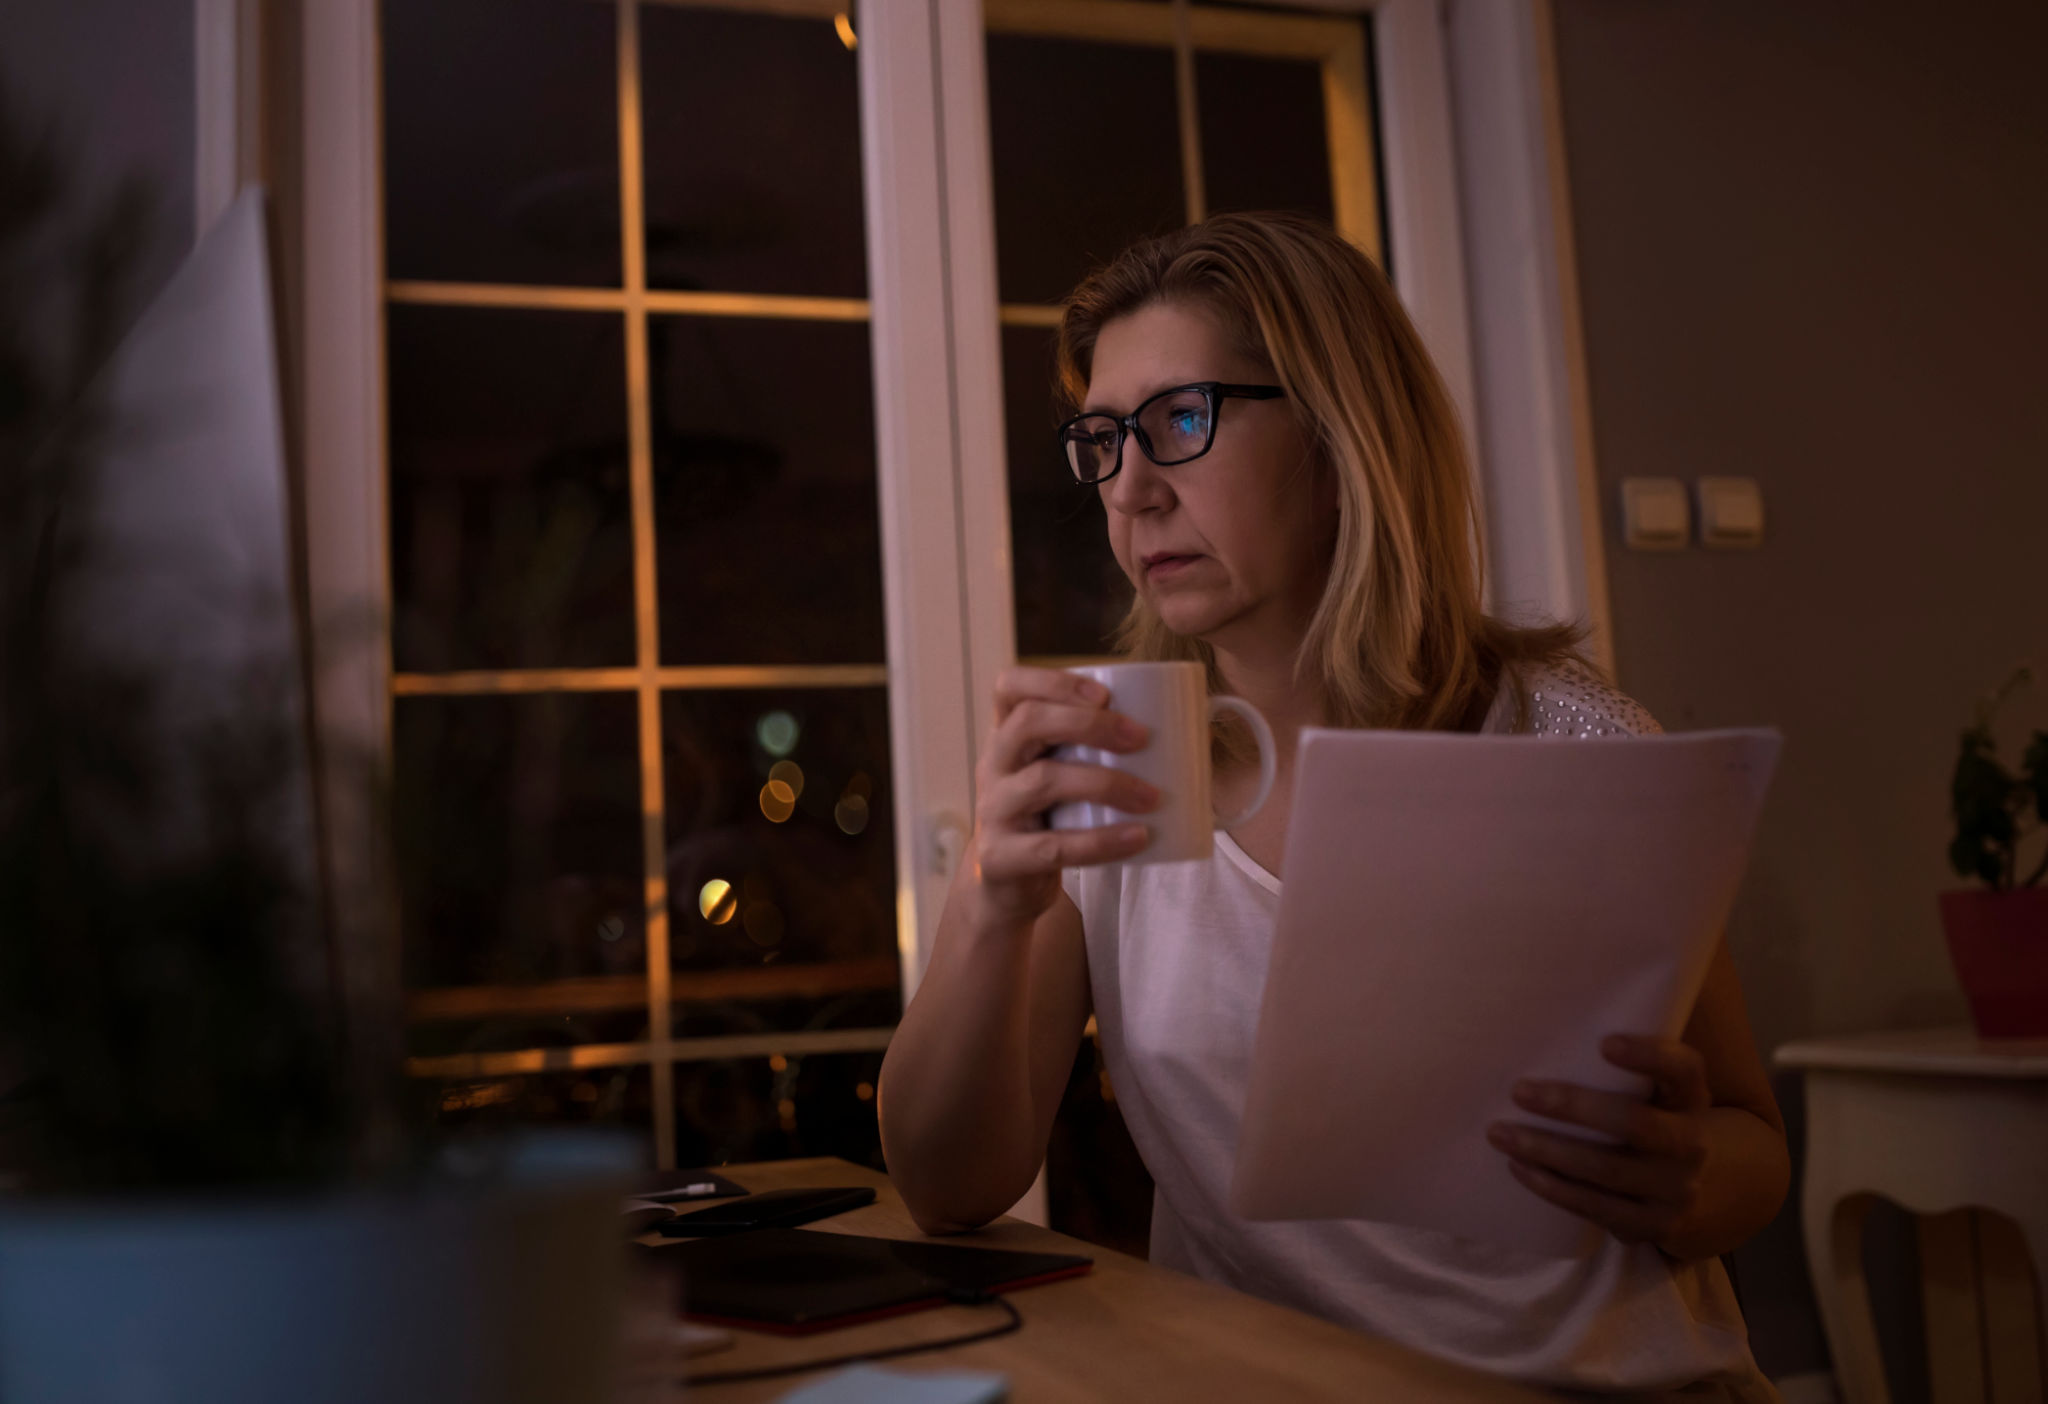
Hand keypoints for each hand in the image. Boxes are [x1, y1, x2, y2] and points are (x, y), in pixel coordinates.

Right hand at [964, 667, 1158, 927]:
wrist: (1006, 888)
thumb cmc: (1049, 818)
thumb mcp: (1057, 774)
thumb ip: (1095, 749)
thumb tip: (1194, 727)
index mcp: (1006, 736)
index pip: (1010, 686)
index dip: (1054, 681)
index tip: (1104, 693)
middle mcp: (992, 765)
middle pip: (1029, 723)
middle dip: (1089, 723)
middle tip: (1141, 737)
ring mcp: (993, 811)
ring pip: (1044, 781)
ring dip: (1106, 783)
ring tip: (1152, 796)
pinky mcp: (1000, 858)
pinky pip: (1053, 847)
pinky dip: (1101, 842)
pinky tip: (1138, 838)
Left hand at [1487, 1034, 1710, 1249]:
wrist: (1687, 1191)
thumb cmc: (1647, 1120)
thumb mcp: (1651, 1093)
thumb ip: (1619, 1070)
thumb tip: (1539, 1038)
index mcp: (1691, 1098)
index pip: (1684, 1069)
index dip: (1650, 1056)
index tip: (1604, 1043)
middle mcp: (1693, 1144)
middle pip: (1636, 1123)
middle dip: (1573, 1107)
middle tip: (1519, 1091)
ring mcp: (1677, 1190)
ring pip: (1606, 1170)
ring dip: (1546, 1150)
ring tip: (1499, 1133)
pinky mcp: (1655, 1227)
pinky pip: (1595, 1207)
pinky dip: (1551, 1186)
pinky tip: (1518, 1167)